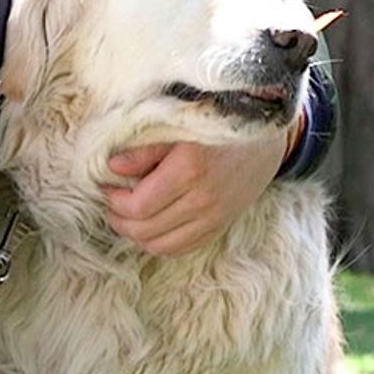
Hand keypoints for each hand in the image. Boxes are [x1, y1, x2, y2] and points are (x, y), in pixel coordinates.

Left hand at [101, 134, 286, 255]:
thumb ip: (145, 149)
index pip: (137, 206)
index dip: (114, 202)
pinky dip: (159, 242)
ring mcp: (215, 218)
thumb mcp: (179, 126)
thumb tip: (112, 167)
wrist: (267, 137)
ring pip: (160, 245)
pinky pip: (181, 248)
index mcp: (189, 170)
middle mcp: (203, 200)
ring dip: (136, 234)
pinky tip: (150, 224)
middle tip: (111, 202)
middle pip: (144, 230)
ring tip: (127, 215)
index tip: (106, 187)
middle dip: (119, 220)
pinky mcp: (221, 227)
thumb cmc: (217, 124)